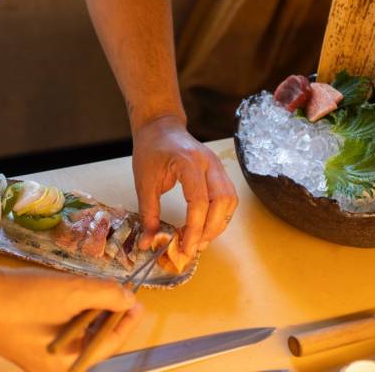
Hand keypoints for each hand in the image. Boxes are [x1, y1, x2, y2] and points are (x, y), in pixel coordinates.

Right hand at [0, 267, 142, 371]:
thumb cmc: (25, 300)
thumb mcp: (73, 293)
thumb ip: (107, 295)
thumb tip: (128, 299)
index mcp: (68, 366)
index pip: (109, 344)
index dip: (126, 319)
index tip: (137, 300)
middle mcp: (54, 368)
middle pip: (92, 340)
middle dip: (105, 314)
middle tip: (115, 291)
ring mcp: (37, 357)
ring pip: (75, 334)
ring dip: (87, 312)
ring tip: (92, 289)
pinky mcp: (25, 343)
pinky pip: (58, 331)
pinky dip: (68, 313)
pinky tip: (67, 294)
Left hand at [132, 115, 237, 255]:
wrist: (160, 127)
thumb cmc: (151, 150)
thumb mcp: (144, 182)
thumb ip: (148, 214)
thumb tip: (148, 243)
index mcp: (189, 162)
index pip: (199, 201)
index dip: (194, 229)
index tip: (186, 248)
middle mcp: (209, 163)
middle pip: (223, 202)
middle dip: (211, 229)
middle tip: (194, 248)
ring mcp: (218, 165)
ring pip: (230, 200)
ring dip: (219, 224)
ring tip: (201, 240)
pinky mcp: (219, 171)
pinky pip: (228, 196)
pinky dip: (220, 214)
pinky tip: (206, 226)